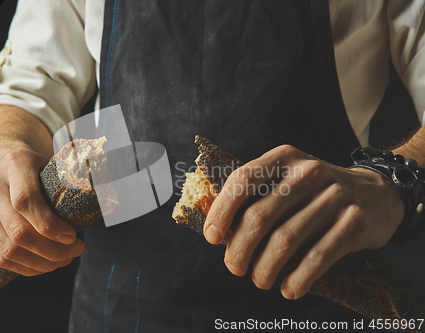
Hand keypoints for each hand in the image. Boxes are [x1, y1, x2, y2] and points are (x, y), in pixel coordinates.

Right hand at [0, 144, 84, 275]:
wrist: (2, 159)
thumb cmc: (37, 167)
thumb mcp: (56, 164)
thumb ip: (78, 179)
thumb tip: (114, 200)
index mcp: (15, 163)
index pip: (27, 201)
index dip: (51, 226)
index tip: (74, 238)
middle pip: (18, 231)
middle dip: (52, 251)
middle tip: (75, 253)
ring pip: (7, 249)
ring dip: (40, 263)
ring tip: (62, 261)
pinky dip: (23, 268)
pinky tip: (43, 267)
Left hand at [203, 145, 404, 299]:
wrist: (377, 193)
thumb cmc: (315, 191)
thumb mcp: (287, 178)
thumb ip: (256, 195)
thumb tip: (217, 229)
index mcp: (284, 158)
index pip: (243, 180)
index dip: (222, 211)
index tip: (212, 237)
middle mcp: (308, 172)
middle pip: (259, 216)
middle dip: (239, 249)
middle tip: (234, 267)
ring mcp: (334, 196)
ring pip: (285, 241)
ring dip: (265, 268)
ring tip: (259, 280)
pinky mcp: (353, 221)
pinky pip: (318, 257)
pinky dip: (298, 278)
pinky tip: (289, 289)